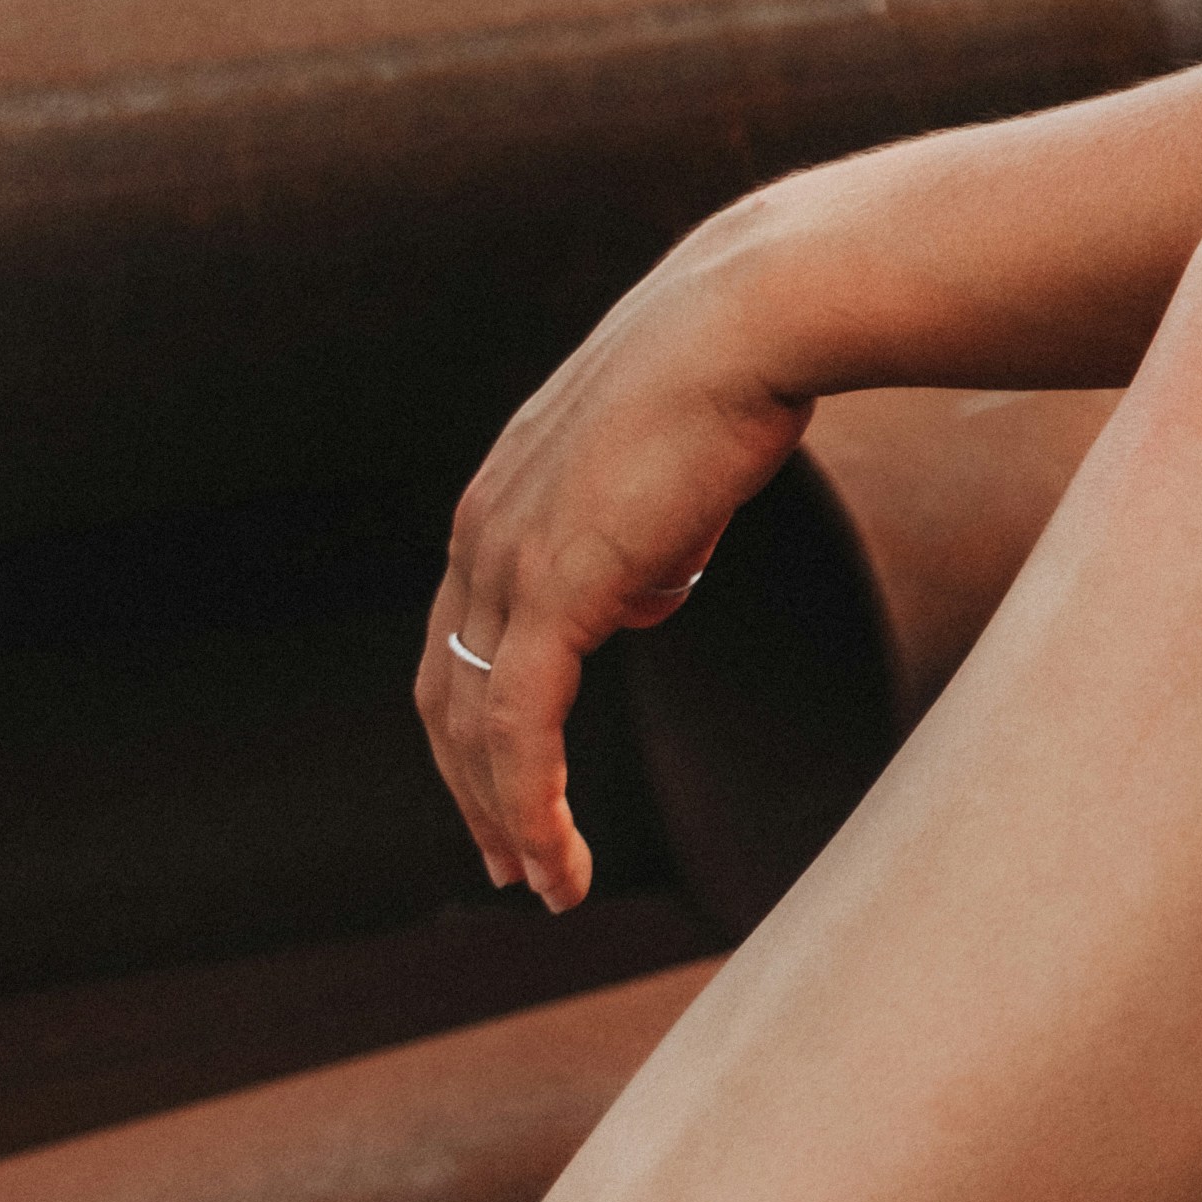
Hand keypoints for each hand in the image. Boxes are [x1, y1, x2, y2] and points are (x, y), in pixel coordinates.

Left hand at [417, 237, 820, 911]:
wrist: (755, 317)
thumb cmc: (738, 370)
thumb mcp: (671, 467)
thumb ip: (645, 534)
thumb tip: (649, 592)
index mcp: (502, 501)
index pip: (461, 637)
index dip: (475, 722)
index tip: (510, 787)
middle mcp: (482, 533)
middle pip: (446, 692)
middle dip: (471, 789)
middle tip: (510, 863)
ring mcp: (509, 560)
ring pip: (474, 727)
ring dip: (503, 817)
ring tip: (543, 885)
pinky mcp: (555, 588)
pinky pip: (520, 727)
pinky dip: (529, 805)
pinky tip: (560, 859)